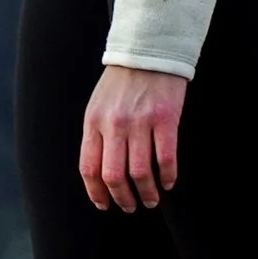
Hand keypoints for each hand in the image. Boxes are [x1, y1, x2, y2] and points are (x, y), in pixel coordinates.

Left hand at [80, 65, 186, 212]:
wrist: (148, 51)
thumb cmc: (122, 81)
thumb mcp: (98, 105)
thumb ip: (97, 135)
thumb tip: (100, 174)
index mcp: (94, 121)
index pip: (89, 168)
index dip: (96, 193)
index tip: (104, 204)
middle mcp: (114, 124)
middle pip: (114, 176)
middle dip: (123, 199)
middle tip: (131, 207)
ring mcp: (140, 122)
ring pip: (140, 173)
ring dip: (147, 193)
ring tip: (151, 199)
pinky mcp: (166, 119)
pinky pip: (165, 159)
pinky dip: (167, 177)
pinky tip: (168, 182)